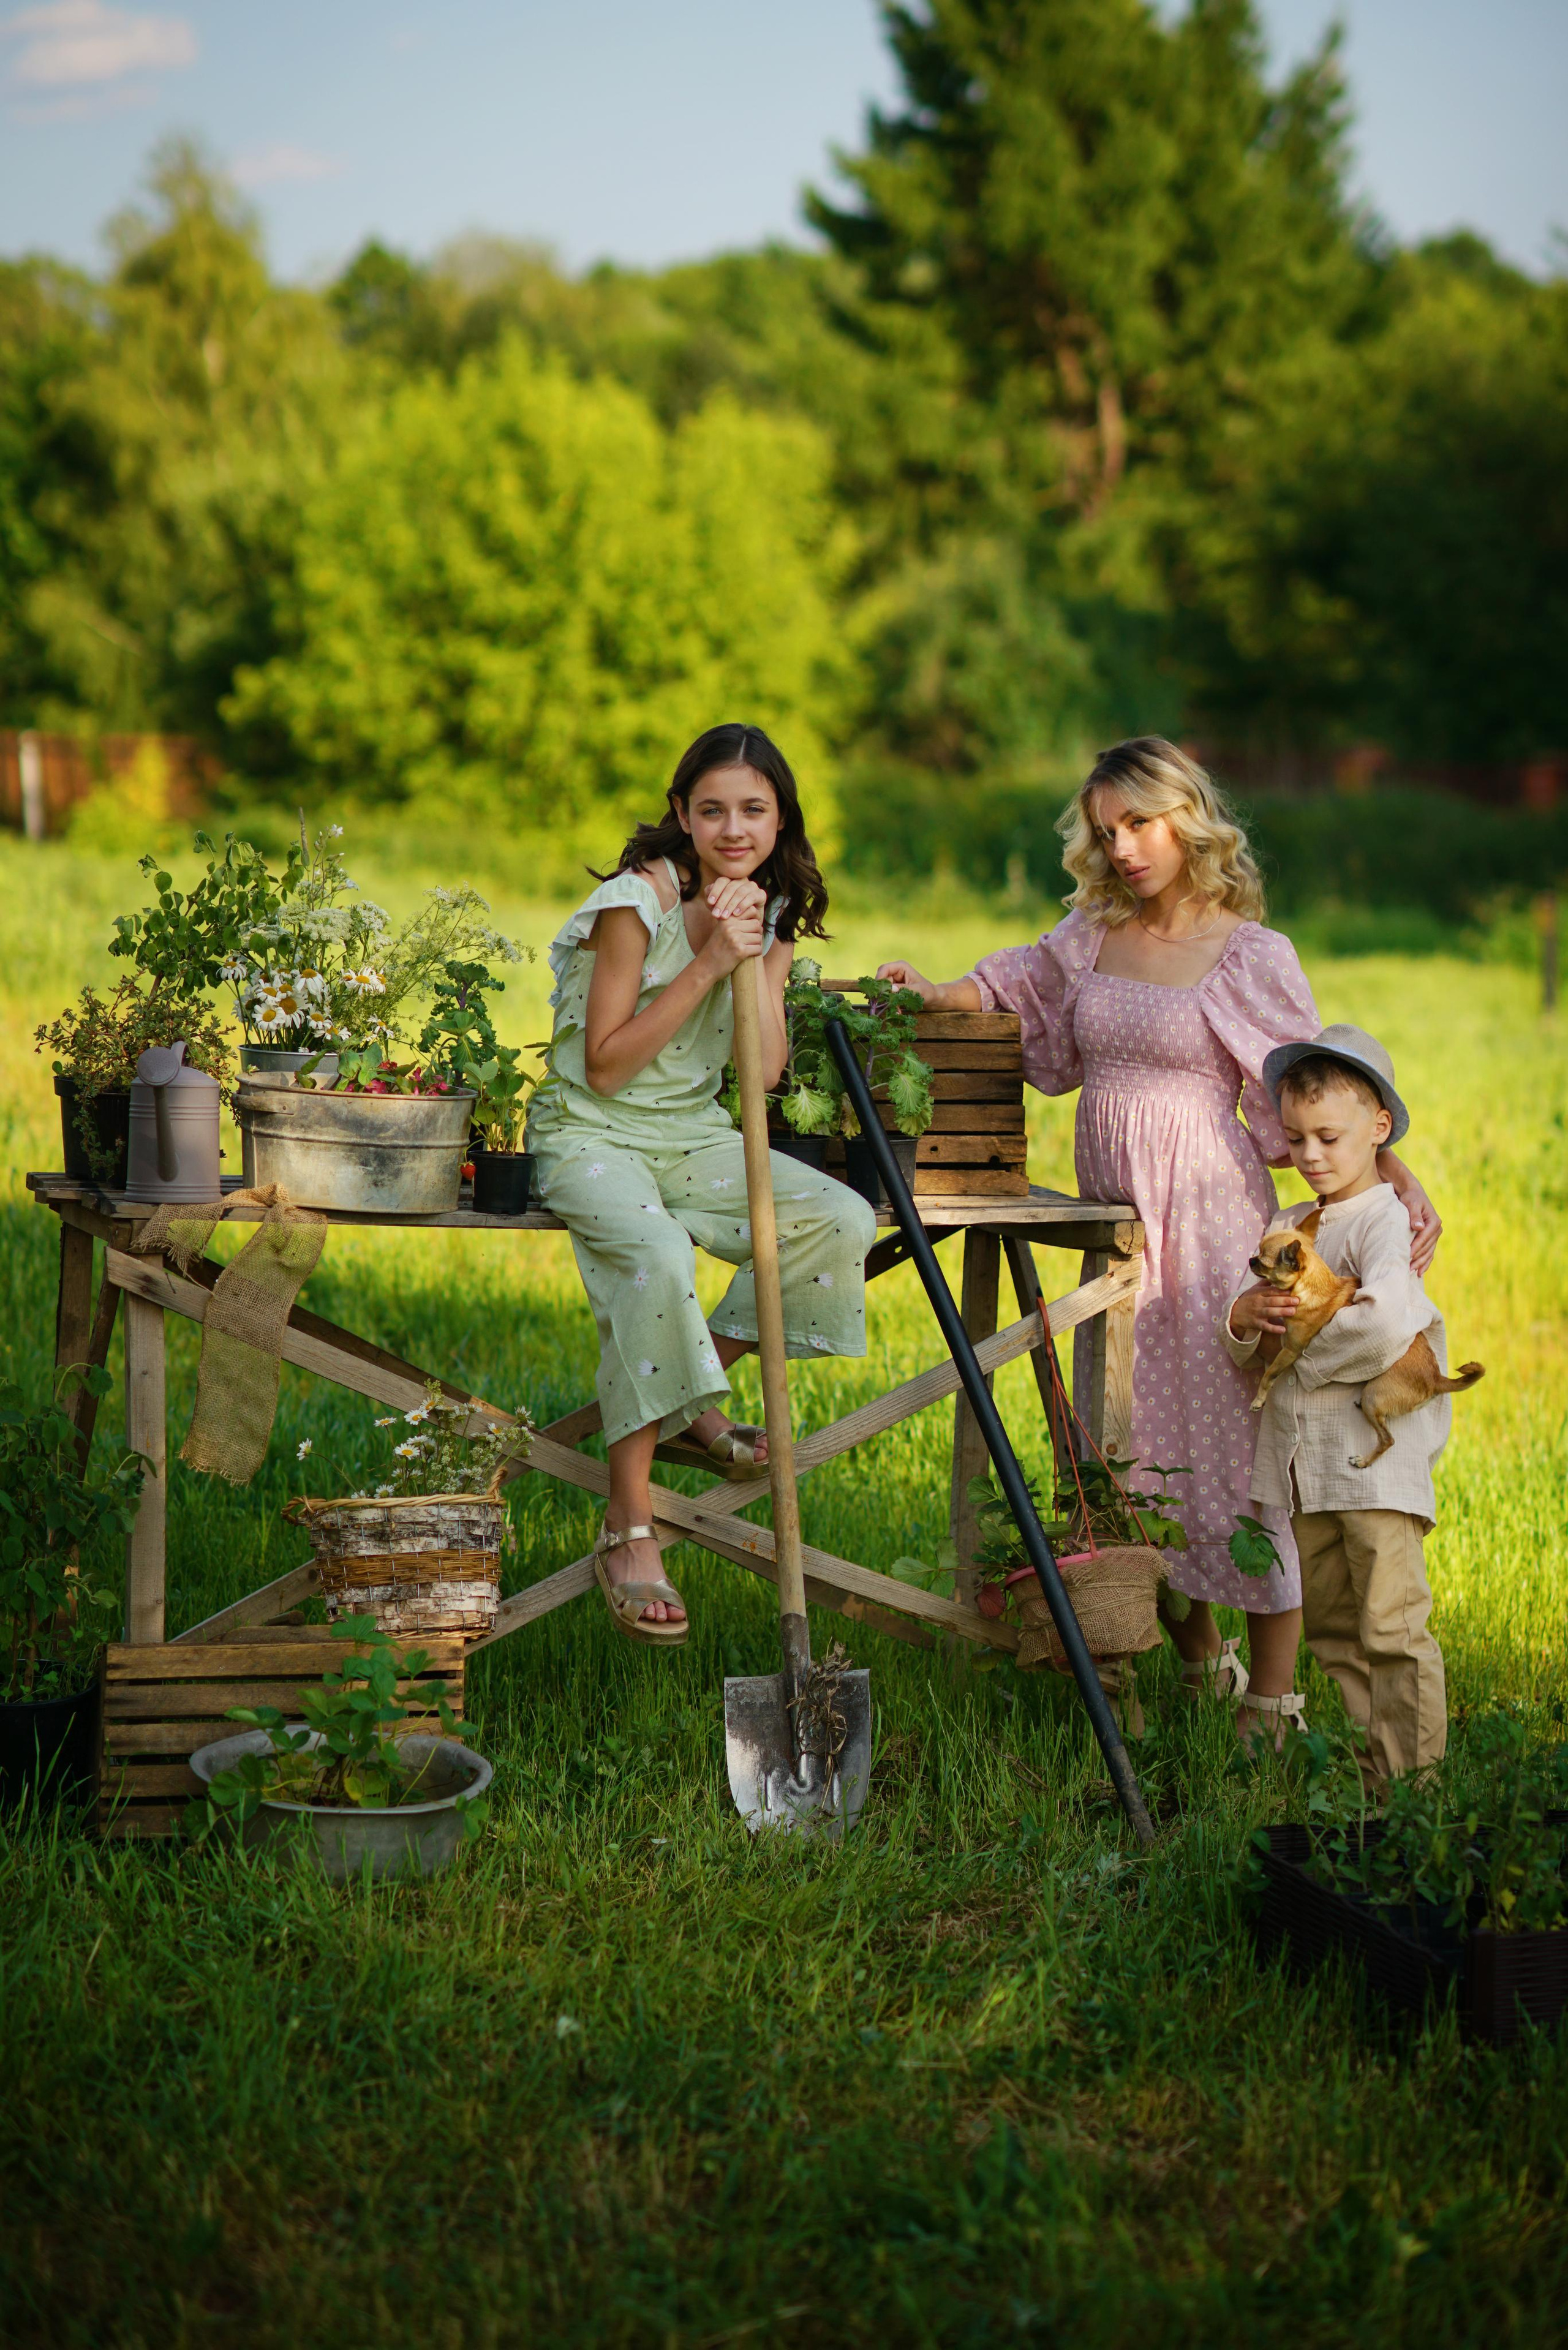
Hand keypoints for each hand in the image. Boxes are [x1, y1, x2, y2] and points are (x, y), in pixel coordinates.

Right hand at [702, 902, 766, 974]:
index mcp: (727, 919)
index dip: (755, 918)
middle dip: (757, 933)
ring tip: (749, 947)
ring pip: (758, 937)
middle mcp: (730, 926)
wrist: (705, 966)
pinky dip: (756, 952)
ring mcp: (735, 938)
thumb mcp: (721, 929)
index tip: (752, 927)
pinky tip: (749, 954)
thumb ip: (735, 920)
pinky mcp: (740, 951)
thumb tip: (755, 912)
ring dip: (757, 944)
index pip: (750, 910)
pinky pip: (758, 948)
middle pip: (756, 924)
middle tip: (750, 940)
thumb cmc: (716, 948)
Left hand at [705, 875, 766, 923]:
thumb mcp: (717, 907)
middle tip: (716, 914)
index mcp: (731, 880)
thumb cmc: (728, 913)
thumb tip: (708, 891)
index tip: (709, 903)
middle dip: (722, 902)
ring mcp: (752, 886)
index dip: (715, 891)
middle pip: (731, 887)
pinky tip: (736, 914)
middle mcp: (742, 880)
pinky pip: (751, 897)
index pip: (722, 881)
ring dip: (731, 905)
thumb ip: (711, 899)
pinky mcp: (761, 894)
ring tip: (724, 916)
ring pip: (740, 892)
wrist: (743, 924)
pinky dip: (743, 905)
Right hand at [875, 959, 937, 1004]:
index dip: (879, 979)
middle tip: (886, 1004)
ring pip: (883, 990)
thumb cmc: (928, 992)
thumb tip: (891, 989)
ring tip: (896, 1010)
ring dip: (888, 1001)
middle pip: (881, 980)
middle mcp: (895, 972)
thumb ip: (904, 989)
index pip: (884, 969)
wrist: (932, 998)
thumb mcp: (918, 991)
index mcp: (901, 967)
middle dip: (883, 993)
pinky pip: (887, 996)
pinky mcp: (893, 989)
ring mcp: (894, 981)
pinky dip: (891, 1004)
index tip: (879, 992)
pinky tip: (897, 1011)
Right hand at [1228, 1283, 1298, 1339]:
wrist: (1234, 1313)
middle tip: (1297, 1301)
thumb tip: (1278, 1274)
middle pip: (1272, 1301)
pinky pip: (1265, 1327)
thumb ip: (1265, 1283)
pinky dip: (1274, 1329)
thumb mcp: (1254, 1289)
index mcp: (1258, 1292)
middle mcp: (1257, 1302)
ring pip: (1270, 1312)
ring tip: (1293, 1311)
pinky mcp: (1256, 1324)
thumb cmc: (1248, 1299)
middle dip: (1285, 1300)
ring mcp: (1256, 1313)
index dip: (1281, 1291)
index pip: (1270, 1291)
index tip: (1292, 1291)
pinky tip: (1283, 1329)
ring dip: (1282, 1312)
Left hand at [1380, 1152, 1441, 1274]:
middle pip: (1427, 1248)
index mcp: (1434, 1222)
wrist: (1412, 1195)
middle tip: (1407, 1268)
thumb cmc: (1410, 1198)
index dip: (1416, 1248)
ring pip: (1429, 1252)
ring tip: (1411, 1272)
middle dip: (1418, 1258)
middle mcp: (1437, 1229)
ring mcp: (1434, 1235)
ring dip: (1421, 1263)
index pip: (1424, 1238)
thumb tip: (1419, 1227)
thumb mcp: (1412, 1203)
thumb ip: (1414, 1215)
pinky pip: (1429, 1252)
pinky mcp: (1430, 1238)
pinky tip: (1420, 1272)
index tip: (1407, 1256)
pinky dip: (1425, 1262)